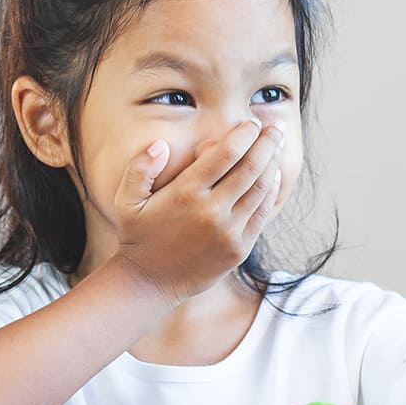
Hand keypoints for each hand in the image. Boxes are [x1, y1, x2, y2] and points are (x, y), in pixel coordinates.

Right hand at [112, 120, 284, 301]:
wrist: (149, 282)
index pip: (225, 154)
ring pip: (260, 189)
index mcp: (186, 193)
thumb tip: (160, 145)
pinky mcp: (239, 249)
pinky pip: (261, 213)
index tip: (252, 122)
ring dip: (273, 163)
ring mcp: (228, 231)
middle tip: (276, 127)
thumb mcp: (126, 200)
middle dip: (267, 143)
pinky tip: (273, 175)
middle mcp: (211, 211)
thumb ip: (140, 168)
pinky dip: (271, 191)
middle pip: (250, 167)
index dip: (244, 134)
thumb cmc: (138, 235)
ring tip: (278, 146)